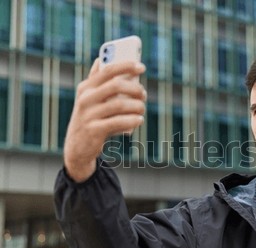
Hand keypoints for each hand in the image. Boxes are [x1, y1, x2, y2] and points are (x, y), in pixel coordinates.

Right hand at [63, 59, 146, 181]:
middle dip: (135, 88)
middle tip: (144, 94)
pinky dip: (132, 120)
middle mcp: (85, 98)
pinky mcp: (94, 130)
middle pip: (116, 86)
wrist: (77, 147)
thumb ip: (96, 81)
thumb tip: (100, 59)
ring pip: (120, 104)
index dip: (126, 66)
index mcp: (86, 87)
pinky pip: (119, 122)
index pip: (107, 70)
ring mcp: (89, 114)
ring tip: (142, 110)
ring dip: (137, 106)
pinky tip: (139, 120)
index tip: (141, 67)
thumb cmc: (90, 118)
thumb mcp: (89, 99)